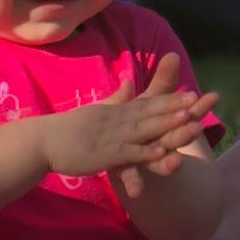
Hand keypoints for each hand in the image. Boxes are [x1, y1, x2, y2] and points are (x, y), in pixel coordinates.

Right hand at [40, 54, 210, 183]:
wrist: (42, 141)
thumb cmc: (67, 130)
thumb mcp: (95, 111)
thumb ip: (115, 99)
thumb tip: (129, 84)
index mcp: (114, 111)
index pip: (146, 103)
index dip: (169, 99)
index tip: (191, 94)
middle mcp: (115, 120)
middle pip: (149, 112)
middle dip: (174, 107)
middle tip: (197, 100)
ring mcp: (110, 137)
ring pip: (142, 130)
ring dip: (165, 124)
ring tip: (188, 119)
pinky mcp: (103, 155)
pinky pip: (127, 153)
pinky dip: (145, 153)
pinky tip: (161, 152)